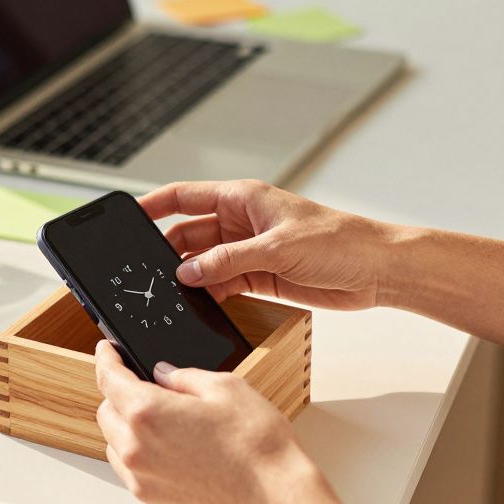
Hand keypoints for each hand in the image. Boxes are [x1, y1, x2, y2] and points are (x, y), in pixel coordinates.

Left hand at [93, 339, 316, 503]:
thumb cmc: (258, 447)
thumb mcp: (227, 389)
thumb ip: (185, 378)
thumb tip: (163, 375)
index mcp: (147, 413)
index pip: (109, 378)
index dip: (106, 358)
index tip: (107, 351)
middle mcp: (136, 450)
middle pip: (105, 414)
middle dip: (118, 396)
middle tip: (144, 387)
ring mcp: (144, 482)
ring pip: (115, 447)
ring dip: (126, 430)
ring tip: (162, 424)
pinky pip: (134, 476)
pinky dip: (141, 460)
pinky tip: (172, 454)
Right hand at [139, 180, 395, 309]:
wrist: (378, 270)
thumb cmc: (341, 241)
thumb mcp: (277, 248)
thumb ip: (228, 261)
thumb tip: (188, 272)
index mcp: (242, 199)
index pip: (183, 196)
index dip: (152, 205)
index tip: (125, 218)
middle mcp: (240, 222)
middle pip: (187, 234)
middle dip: (165, 252)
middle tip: (143, 273)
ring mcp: (247, 251)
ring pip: (202, 263)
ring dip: (187, 277)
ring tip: (167, 294)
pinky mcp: (258, 277)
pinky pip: (220, 284)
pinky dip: (207, 295)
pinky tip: (196, 306)